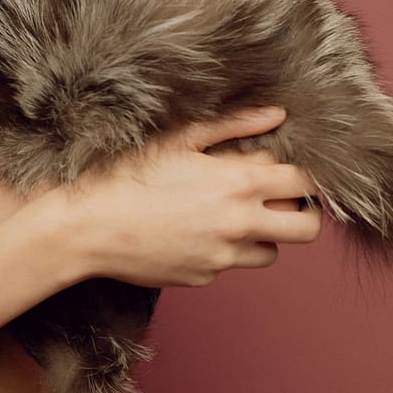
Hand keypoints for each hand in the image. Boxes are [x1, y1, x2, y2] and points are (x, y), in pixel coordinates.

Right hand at [50, 107, 321, 288]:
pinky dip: (220, 246)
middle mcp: (239, 224)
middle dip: (300, 211)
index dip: (300, 174)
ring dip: (259, 232)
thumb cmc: (124, 174)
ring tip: (222, 211)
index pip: (303, 183)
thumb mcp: (177, 139)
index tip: (282, 168)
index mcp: (237, 184)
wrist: (86, 227)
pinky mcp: (204, 277)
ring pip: (271, 250)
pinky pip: (229, 263)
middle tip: (274, 197)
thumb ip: (233, 125)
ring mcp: (223, 257)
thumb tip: (276, 115)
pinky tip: (185, 227)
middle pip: (306, 228)